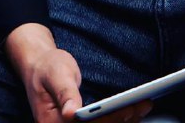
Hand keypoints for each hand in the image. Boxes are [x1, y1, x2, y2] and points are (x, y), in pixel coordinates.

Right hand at [5, 23, 152, 121]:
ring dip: (125, 120)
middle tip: (144, 104)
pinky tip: (133, 110)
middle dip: (122, 119)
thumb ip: (64, 93)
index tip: (128, 108)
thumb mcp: (56, 74)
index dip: (109, 120)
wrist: (40, 67)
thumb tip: (70, 112)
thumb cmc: (47, 68)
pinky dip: (119, 118)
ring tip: (144, 106)